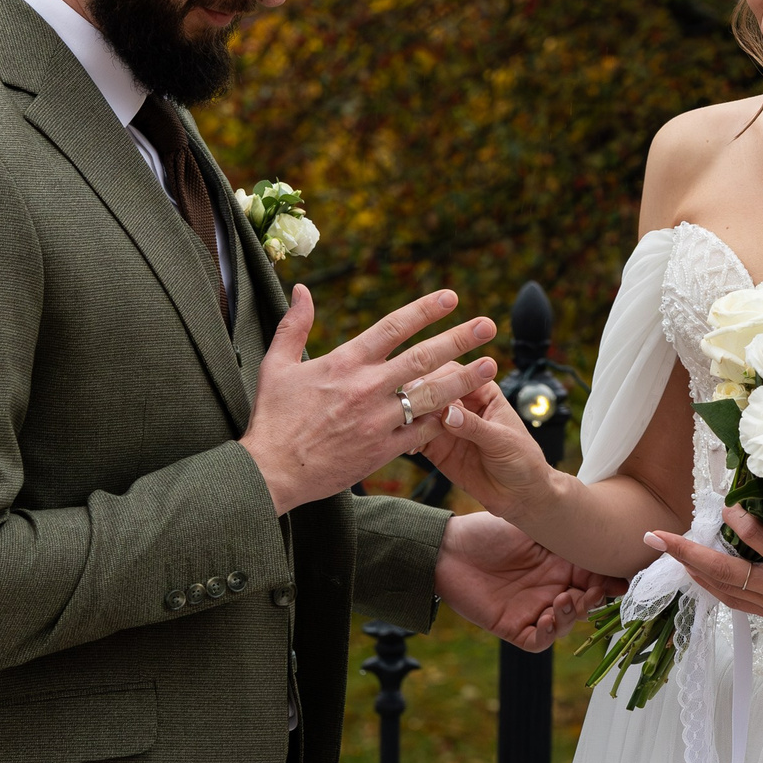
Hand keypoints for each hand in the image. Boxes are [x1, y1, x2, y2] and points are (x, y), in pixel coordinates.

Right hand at [242, 285, 498, 513]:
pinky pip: (421, 432)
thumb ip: (294, 325)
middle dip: (459, 339)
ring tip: (491, 366)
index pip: (393, 327)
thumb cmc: (272, 418)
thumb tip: (302, 290)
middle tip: (488, 325)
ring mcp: (377, 421)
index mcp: (344, 363)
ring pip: (430, 395)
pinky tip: (461, 410)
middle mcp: (366, 388)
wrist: (271, 472)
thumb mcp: (276, 365)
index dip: (425, 310)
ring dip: (464, 379)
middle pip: (423, 357)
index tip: (451, 297)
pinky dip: (440, 419)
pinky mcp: (382, 450)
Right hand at [413, 382, 566, 520]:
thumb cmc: (522, 459)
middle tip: (406, 407)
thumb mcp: (503, 440)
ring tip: (402, 427)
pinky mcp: (436, 448)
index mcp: (482, 391)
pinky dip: (408, 440)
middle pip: (431, 390)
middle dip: (417, 396)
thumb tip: (448, 414)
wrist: (520, 494)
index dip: (438, 378)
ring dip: (409, 418)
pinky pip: (416, 439)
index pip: (456, 374)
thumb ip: (475, 427)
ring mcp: (445, 426)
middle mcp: (460, 404)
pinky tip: (407, 447)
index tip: (423, 386)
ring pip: (419, 414)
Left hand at [435, 511, 621, 650]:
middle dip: (593, 600)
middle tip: (592, 591)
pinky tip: (546, 617)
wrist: (447, 547)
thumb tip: (600, 525)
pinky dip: (547, 633)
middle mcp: (551, 589)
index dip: (610, 582)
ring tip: (564, 599)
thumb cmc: (488, 530)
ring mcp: (532, 609)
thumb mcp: (533, 525)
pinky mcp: (511, 626)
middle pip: (585, 604)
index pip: (595, 578)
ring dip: (571, 615)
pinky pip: (537, 641)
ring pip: (565, 624)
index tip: (621, 580)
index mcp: (561, 565)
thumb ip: (564, 530)